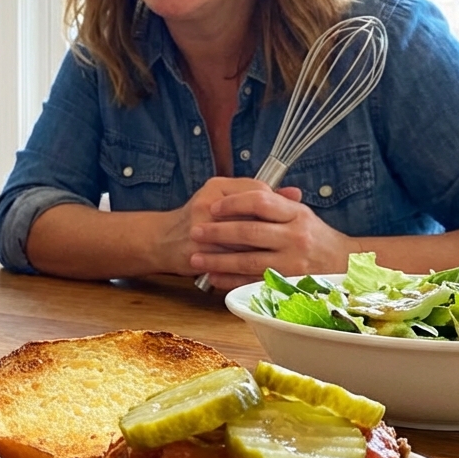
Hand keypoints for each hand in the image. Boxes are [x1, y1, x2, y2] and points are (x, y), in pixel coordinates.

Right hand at [156, 177, 299, 275]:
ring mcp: (201, 230)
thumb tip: (295, 193)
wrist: (162, 240)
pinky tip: (263, 270)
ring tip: (280, 257)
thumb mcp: (224, 197)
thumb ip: (257, 194)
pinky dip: (247, 268)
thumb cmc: (199, 219)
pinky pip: (229, 262)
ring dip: (264, 252)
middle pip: (253, 218)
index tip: (285, 218)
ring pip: (244, 243)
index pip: (257, 193)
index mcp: (216, 187)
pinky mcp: (197, 253)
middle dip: (273, 233)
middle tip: (288, 242)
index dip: (276, 207)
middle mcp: (207, 205)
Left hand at [189, 183, 357, 290]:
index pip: (260, 201)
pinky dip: (231, 281)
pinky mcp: (288, 284)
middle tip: (194, 232)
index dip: (233, 203)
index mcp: (296, 214)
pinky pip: (253, 282)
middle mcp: (295, 237)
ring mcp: (292, 262)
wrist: (344, 264)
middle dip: (217, 232)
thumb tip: (239, 191)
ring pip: (248, 260)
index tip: (213, 207)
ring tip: (196, 259)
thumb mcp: (299, 213)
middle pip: (249, 231)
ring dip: (218, 260)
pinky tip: (213, 278)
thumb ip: (273, 202)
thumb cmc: (315, 236)